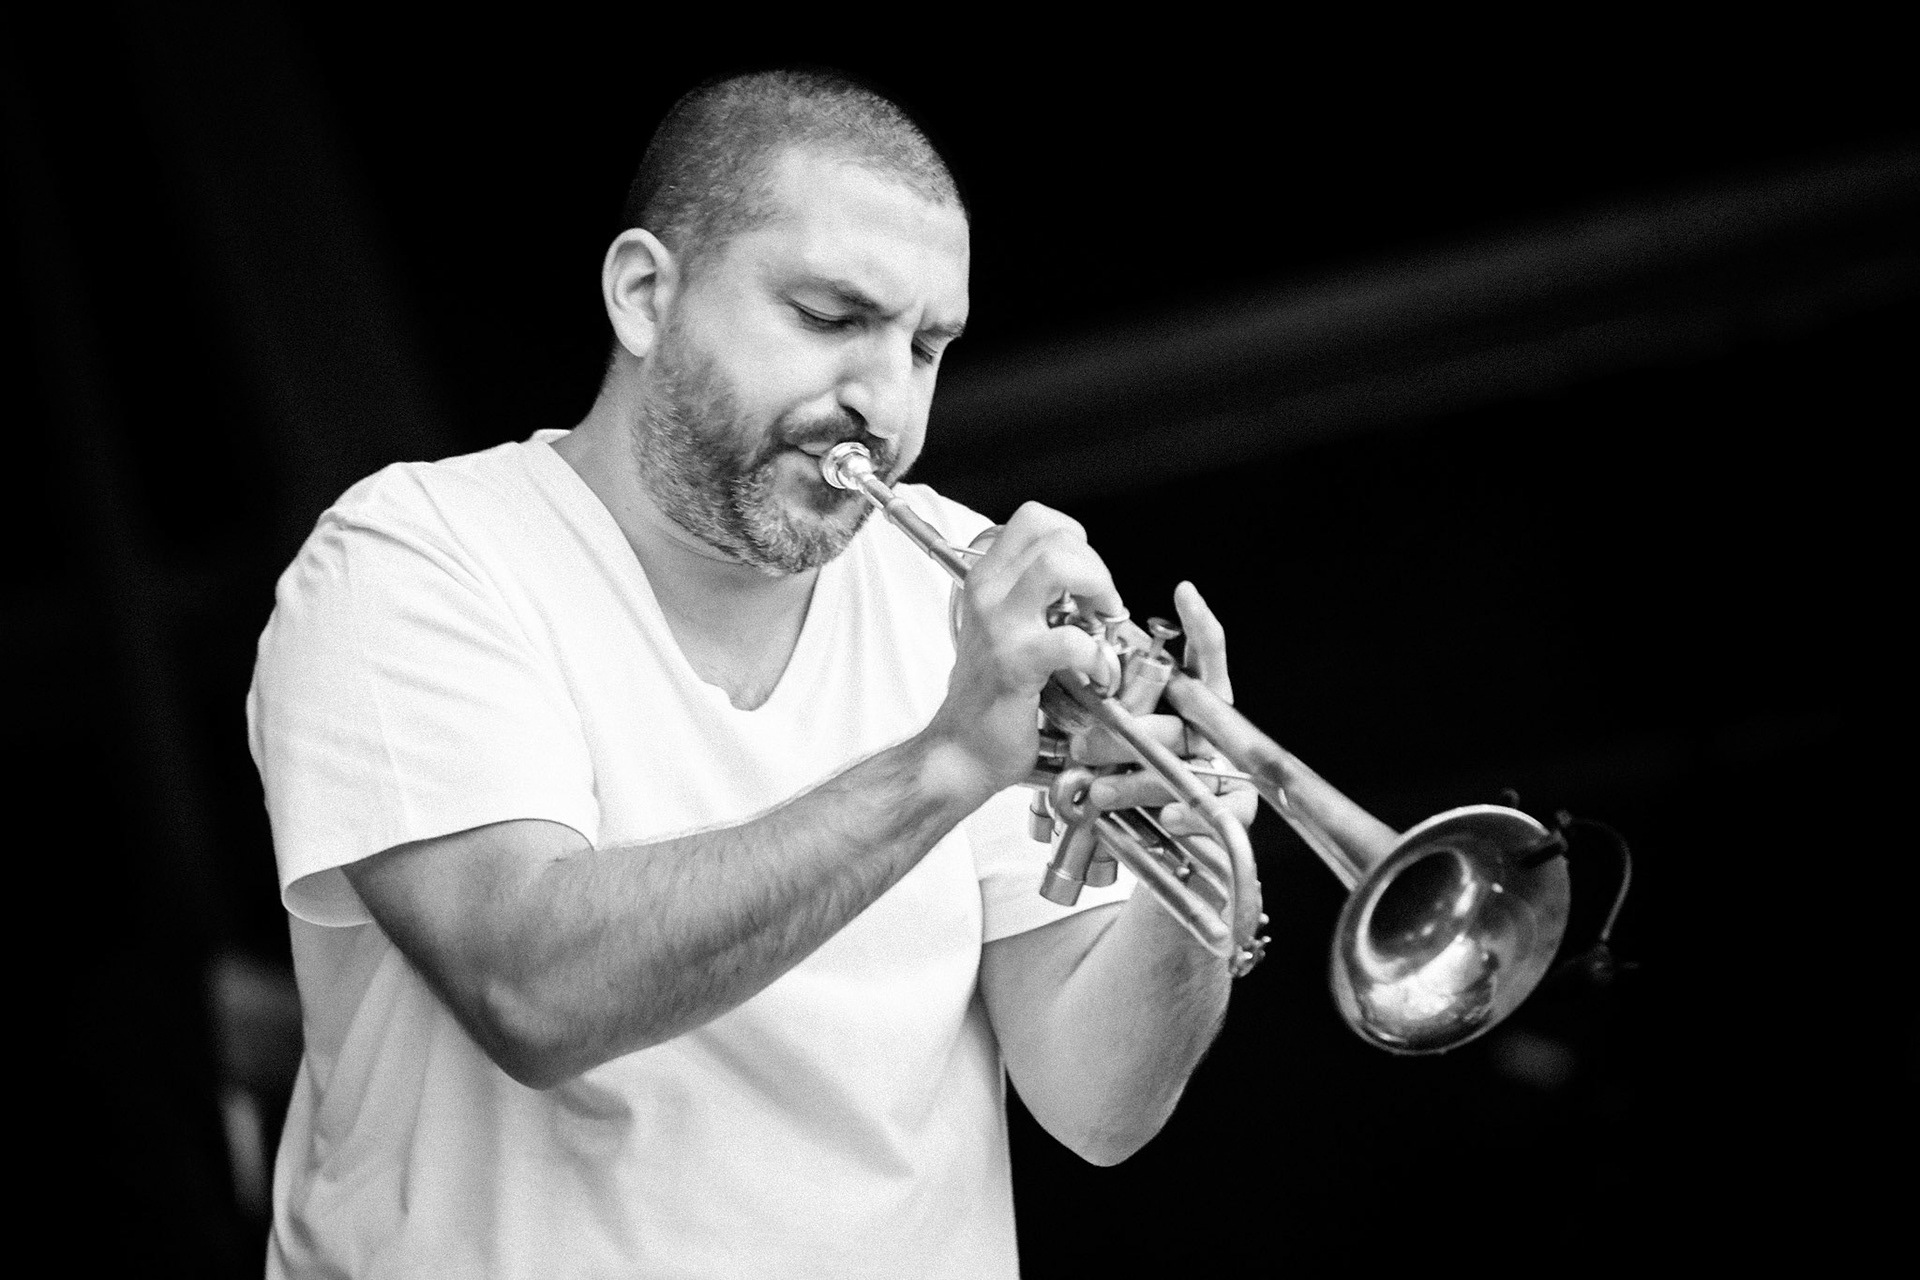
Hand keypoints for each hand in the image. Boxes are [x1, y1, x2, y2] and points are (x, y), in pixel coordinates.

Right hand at [924, 502, 1126, 793]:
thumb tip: (1088, 586)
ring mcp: (999, 625)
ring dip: (1097, 589)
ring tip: (1101, 624)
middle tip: (1101, 608)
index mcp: (986, 580)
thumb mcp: (1004, 630)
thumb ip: (1035, 600)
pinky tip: (1098, 675)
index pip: (1036, 519)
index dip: (1075, 538)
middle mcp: (988, 593)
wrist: (962, 751)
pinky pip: (1071, 639)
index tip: (1085, 578)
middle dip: (1096, 567)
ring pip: (1059, 564)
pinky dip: (1098, 656)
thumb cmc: (989, 697)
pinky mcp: (1015, 662)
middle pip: (1055, 536)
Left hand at [1070, 583, 1259, 838]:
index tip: (1184, 594)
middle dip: (1129, 732)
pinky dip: (1190, 813)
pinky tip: (1169, 817)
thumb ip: (1106, 703)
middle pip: (1179, 717)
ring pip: (1189, 764)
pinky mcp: (1236, 805)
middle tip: (1083, 744)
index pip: (1204, 655)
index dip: (1199, 625)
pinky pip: (1220, 806)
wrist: (1158, 839)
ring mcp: (1227, 765)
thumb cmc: (1134, 776)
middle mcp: (1214, 727)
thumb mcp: (1117, 734)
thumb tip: (1068, 664)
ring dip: (1139, 780)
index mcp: (1195, 700)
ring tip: (1099, 792)